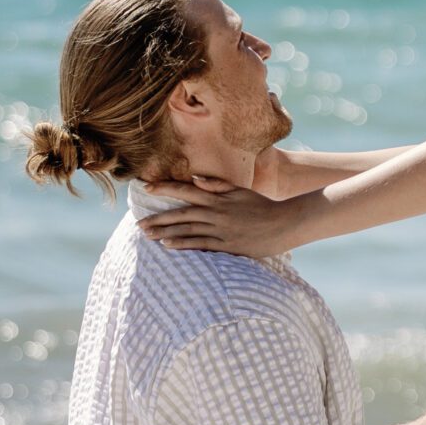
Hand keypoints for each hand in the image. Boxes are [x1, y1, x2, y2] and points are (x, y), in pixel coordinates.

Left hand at [137, 180, 310, 258]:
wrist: (286, 223)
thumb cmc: (263, 206)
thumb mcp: (241, 191)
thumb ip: (218, 185)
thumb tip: (195, 179)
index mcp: (219, 198)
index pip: (186, 190)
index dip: (165, 188)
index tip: (147, 189)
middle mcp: (217, 213)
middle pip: (182, 214)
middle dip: (159, 218)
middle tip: (139, 224)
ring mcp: (221, 230)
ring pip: (187, 230)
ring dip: (166, 232)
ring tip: (148, 235)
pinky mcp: (228, 245)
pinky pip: (201, 245)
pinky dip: (183, 244)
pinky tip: (168, 245)